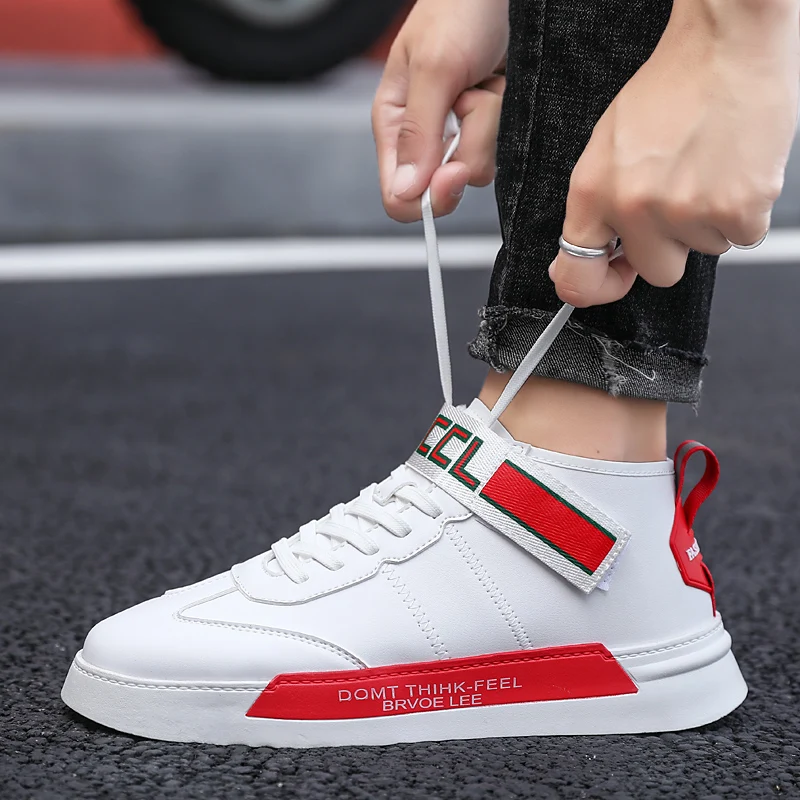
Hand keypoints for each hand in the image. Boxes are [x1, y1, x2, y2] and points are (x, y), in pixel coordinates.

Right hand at [372, 0, 507, 221]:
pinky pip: (502, 151)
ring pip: (478, 168)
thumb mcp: (433, 67)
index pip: (399, 195)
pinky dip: (507, 119)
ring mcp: (462, 135)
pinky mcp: (492, 129)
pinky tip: (499, 87)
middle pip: (444, 188)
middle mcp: (427, 137)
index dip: (426, 196)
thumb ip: (417, 133)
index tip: (451, 171)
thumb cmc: (459, 8)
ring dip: (490, 124)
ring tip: (484, 81)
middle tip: (473, 105)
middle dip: (465, 149)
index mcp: (395, 125)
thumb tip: (405, 191)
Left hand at [550, 0, 799, 306]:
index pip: (578, 277)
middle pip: (656, 272)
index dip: (597, 287)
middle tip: (680, 198)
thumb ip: (600, 206)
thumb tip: (596, 255)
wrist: (727, 41)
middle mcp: (634, 206)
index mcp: (593, 192)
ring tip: (708, 168)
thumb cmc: (672, 86)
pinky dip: (742, 212)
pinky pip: (741, 237)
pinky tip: (733, 170)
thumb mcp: (608, 148)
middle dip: (669, 245)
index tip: (613, 277)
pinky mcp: (738, 207)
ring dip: (708, 221)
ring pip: (702, 251)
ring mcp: (687, 210)